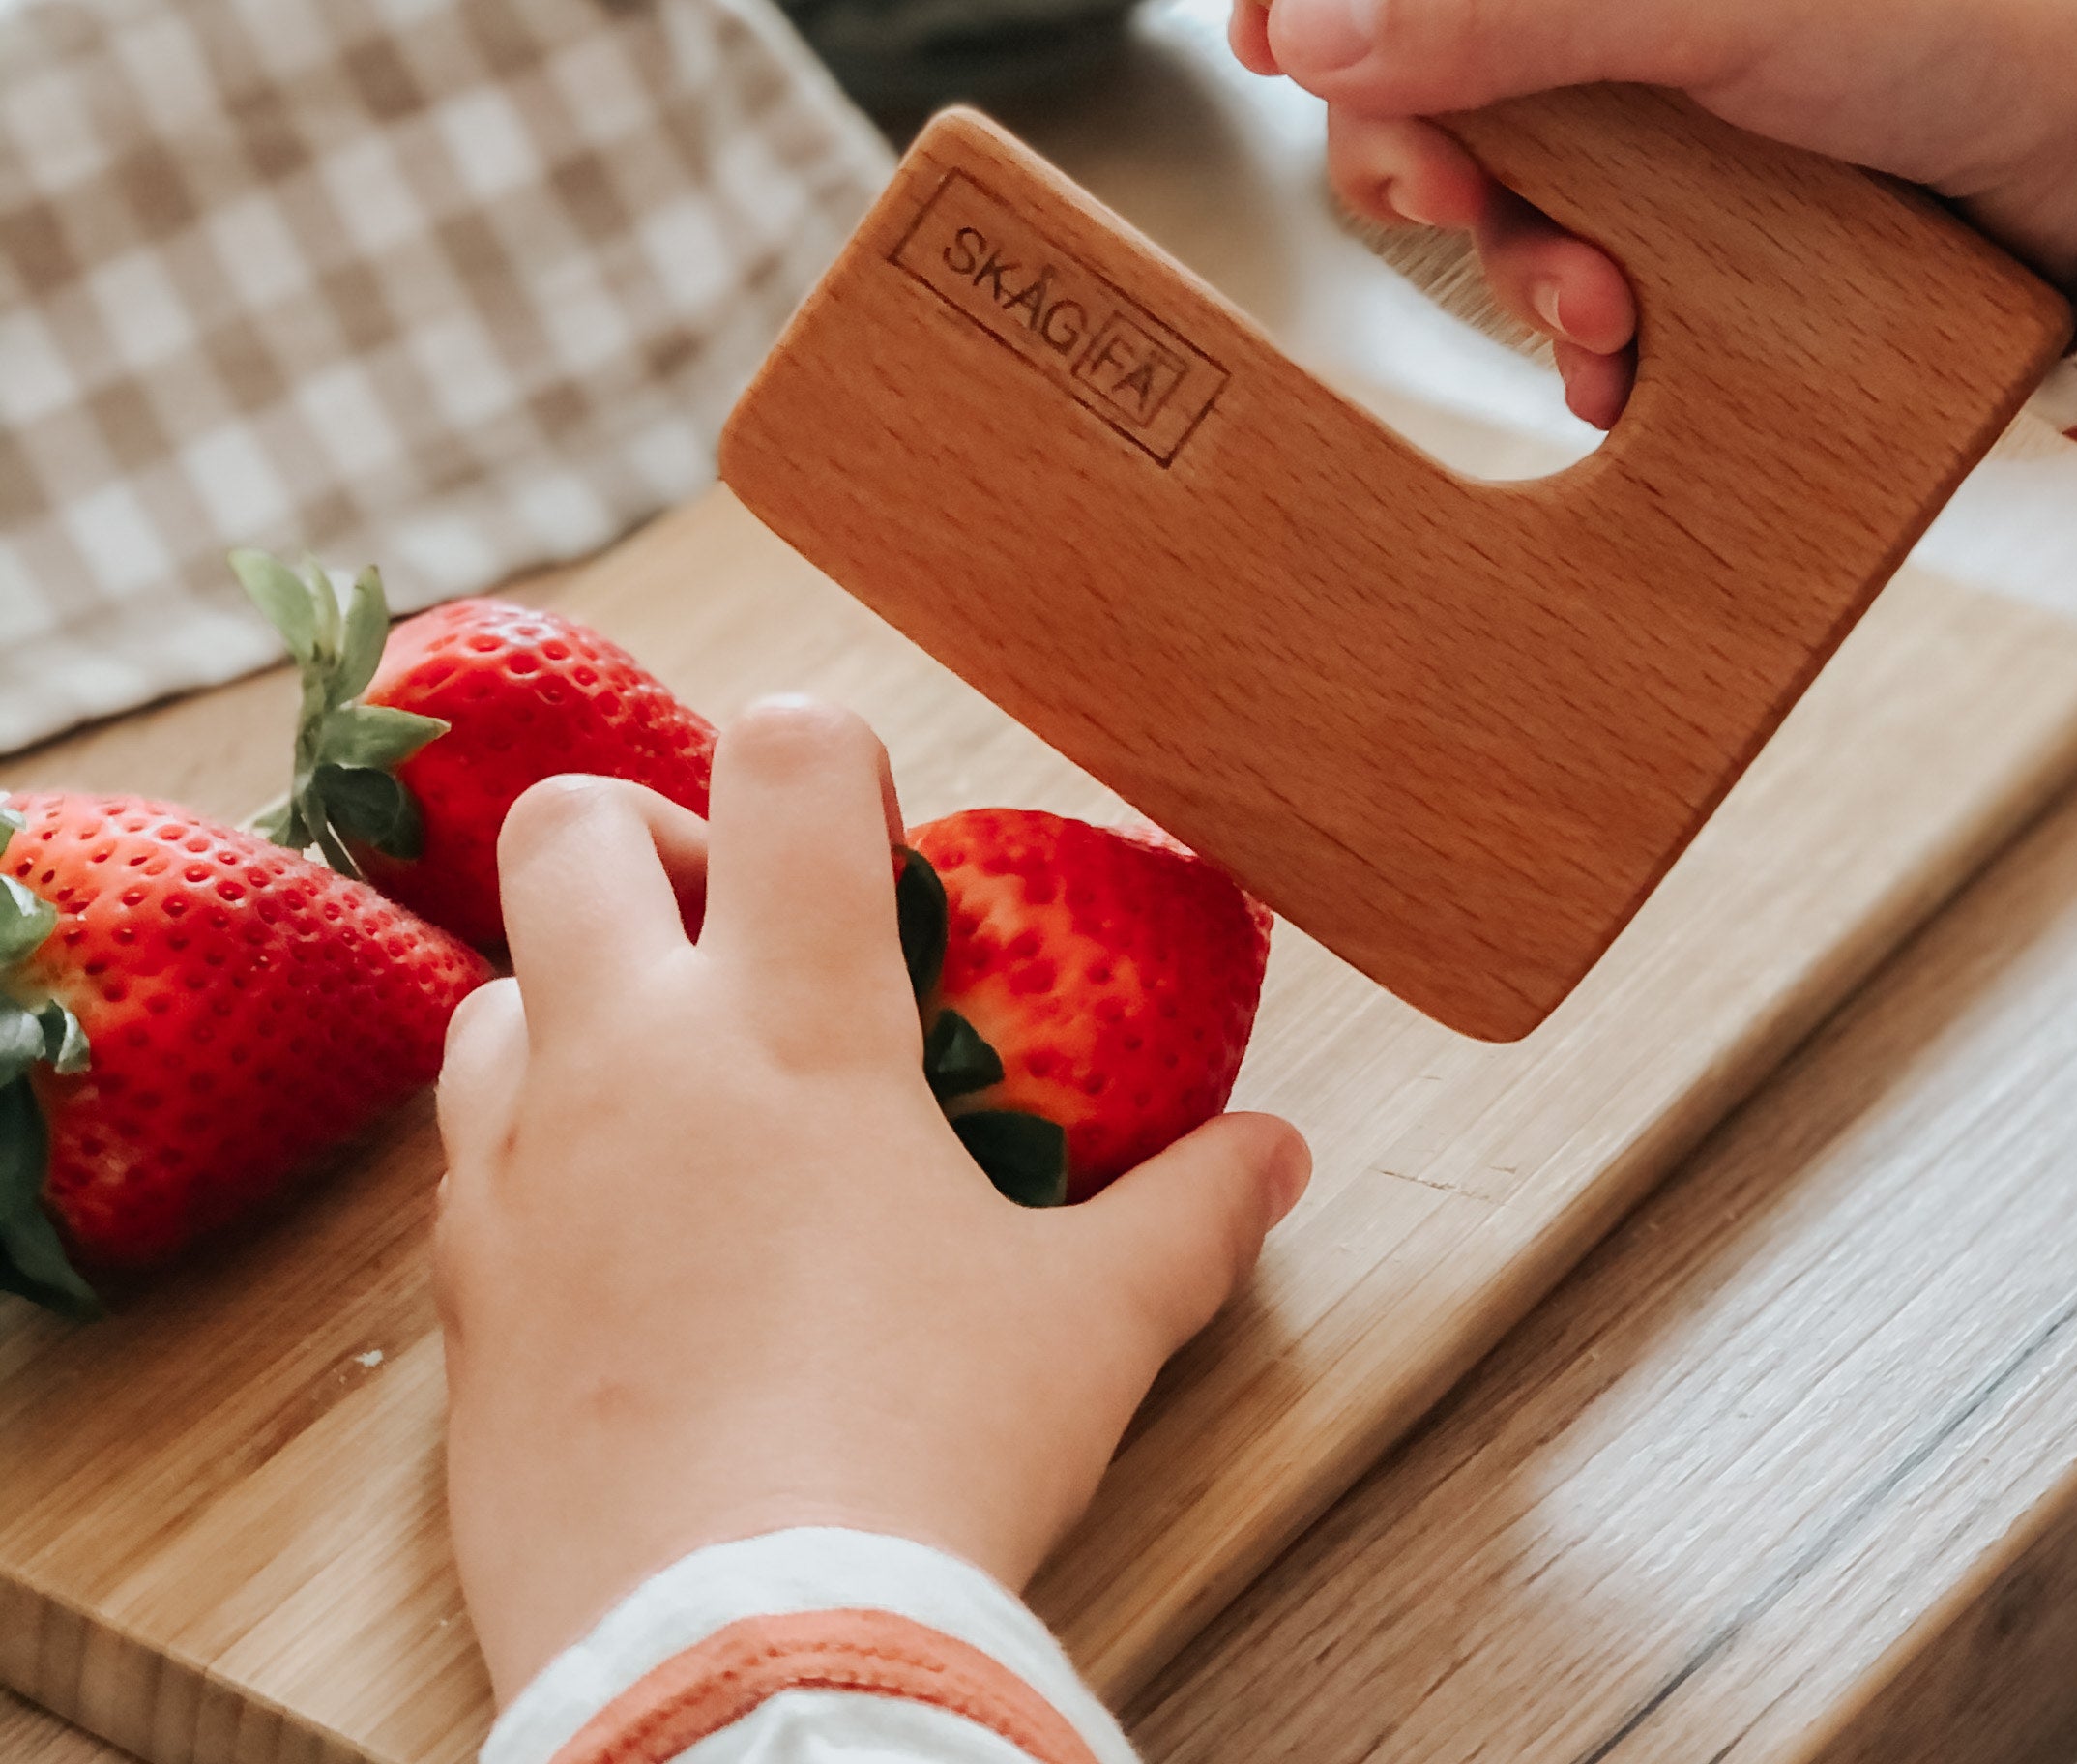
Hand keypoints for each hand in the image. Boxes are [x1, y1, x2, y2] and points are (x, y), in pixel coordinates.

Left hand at [434, 698, 1308, 1701]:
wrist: (740, 1664)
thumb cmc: (931, 1460)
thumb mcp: (1093, 1325)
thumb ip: (1189, 1213)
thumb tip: (1275, 1156)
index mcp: (797, 1023)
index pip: (784, 757)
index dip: (829, 754)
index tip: (870, 848)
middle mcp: (634, 1061)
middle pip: (569, 827)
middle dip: (652, 840)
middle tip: (738, 938)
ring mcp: (521, 1174)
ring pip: (494, 989)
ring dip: (577, 999)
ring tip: (676, 1090)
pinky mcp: (460, 1297)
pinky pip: (464, 1156)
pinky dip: (530, 1146)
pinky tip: (620, 1231)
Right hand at [1233, 0, 2076, 426]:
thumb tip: (1285, 17)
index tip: (1261, 41)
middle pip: (1425, 31)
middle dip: (1424, 137)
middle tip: (1453, 206)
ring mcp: (1684, 74)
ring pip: (1514, 165)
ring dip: (1523, 254)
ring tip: (1602, 314)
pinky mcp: (1738, 193)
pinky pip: (1606, 252)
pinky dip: (1595, 320)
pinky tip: (1623, 370)